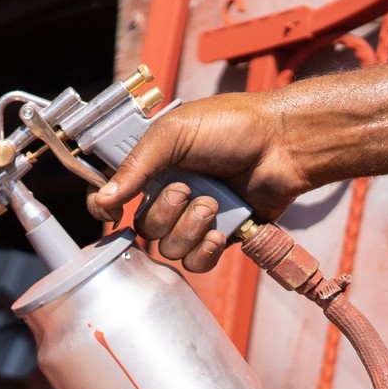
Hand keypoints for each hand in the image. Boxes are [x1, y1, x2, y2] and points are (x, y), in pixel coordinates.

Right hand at [86, 93, 310, 271]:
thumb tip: (103, 199)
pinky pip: (196, 262)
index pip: (112, 195)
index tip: (112, 211)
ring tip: (213, 205)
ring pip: (168, 248)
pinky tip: (220, 232)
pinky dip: (204, 251)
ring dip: (188, 229)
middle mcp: (170, 194)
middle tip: (188, 189)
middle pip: (142, 228)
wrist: (285, 143)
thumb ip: (135, 165)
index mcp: (153, 167)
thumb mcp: (173, 133)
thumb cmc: (233, 126)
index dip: (105, 207)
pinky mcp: (220, 236)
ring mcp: (194, 218)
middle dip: (164, 213)